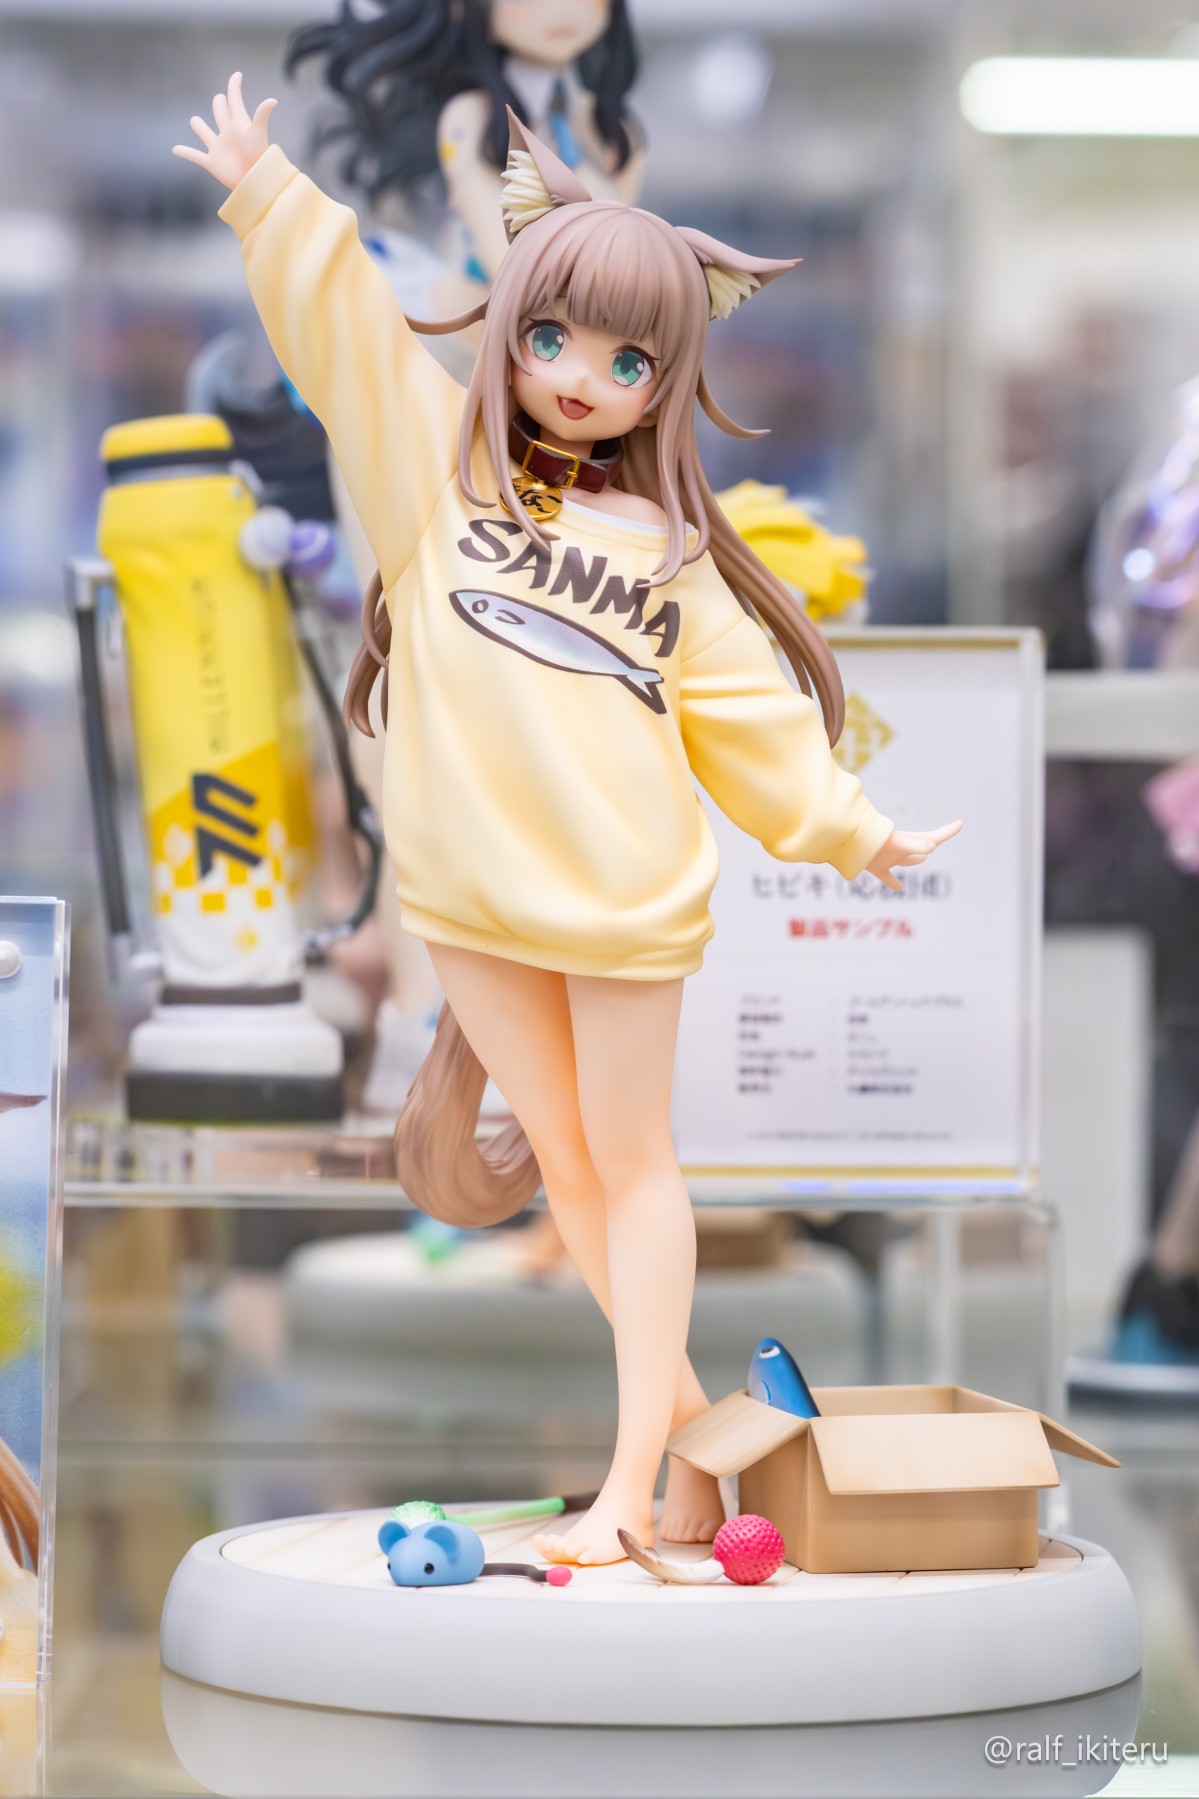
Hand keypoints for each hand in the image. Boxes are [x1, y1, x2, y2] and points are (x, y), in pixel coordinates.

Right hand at [172, 71, 276, 191]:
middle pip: (220, 113)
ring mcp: (218, 147)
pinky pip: (195, 156)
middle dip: (219, 104)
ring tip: (195, 121)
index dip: (234, 86)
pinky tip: (175, 149)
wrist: (254, 181)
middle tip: (220, 98)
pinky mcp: (212, 163)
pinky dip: (185, 152)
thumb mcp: (258, 133)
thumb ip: (262, 115)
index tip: (238, 75)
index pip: (234, 100)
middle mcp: (227, 133)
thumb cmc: (258, 156)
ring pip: (205, 132)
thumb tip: (273, 100)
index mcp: (238, 123)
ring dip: (199, 126)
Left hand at [866, 819, 961, 892]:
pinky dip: (894, 883)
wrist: (849, 841)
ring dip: (915, 859)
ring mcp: (889, 857)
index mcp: (910, 842)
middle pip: (922, 849)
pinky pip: (888, 877)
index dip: (947, 831)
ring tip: (923, 859)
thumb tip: (932, 846)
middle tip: (945, 833)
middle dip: (933, 842)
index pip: (934, 837)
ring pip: (907, 860)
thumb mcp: (898, 843)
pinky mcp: (876, 867)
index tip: (960, 822)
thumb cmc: (876, 840)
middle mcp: (902, 849)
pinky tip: (900, 889)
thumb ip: (916, 845)